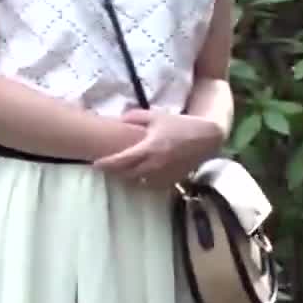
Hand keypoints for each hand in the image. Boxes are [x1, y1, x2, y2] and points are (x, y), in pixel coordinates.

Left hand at [92, 109, 223, 189]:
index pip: (122, 161)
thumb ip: (136, 116)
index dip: (107, 164)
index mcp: (149, 148)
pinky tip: (140, 175)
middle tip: (105, 167)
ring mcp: (164, 175)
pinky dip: (144, 181)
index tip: (95, 164)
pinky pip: (152, 186)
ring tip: (121, 171)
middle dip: (114, 172)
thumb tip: (119, 119)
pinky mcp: (172, 181)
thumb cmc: (180, 124)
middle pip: (127, 174)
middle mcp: (155, 164)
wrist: (206, 138)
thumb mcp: (157, 115)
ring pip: (139, 183)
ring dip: (128, 178)